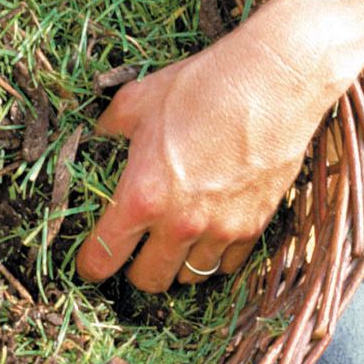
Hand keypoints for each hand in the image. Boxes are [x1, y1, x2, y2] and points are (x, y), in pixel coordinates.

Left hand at [74, 9, 345, 292]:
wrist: (273, 82)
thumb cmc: (202, 87)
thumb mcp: (139, 99)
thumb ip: (112, 126)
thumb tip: (101, 133)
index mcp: (141, 197)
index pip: (102, 260)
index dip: (91, 265)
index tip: (92, 262)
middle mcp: (178, 225)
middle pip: (149, 281)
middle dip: (137, 271)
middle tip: (138, 251)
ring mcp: (220, 230)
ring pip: (191, 276)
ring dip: (180, 263)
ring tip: (178, 240)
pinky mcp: (254, 225)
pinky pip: (229, 262)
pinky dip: (218, 253)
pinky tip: (213, 230)